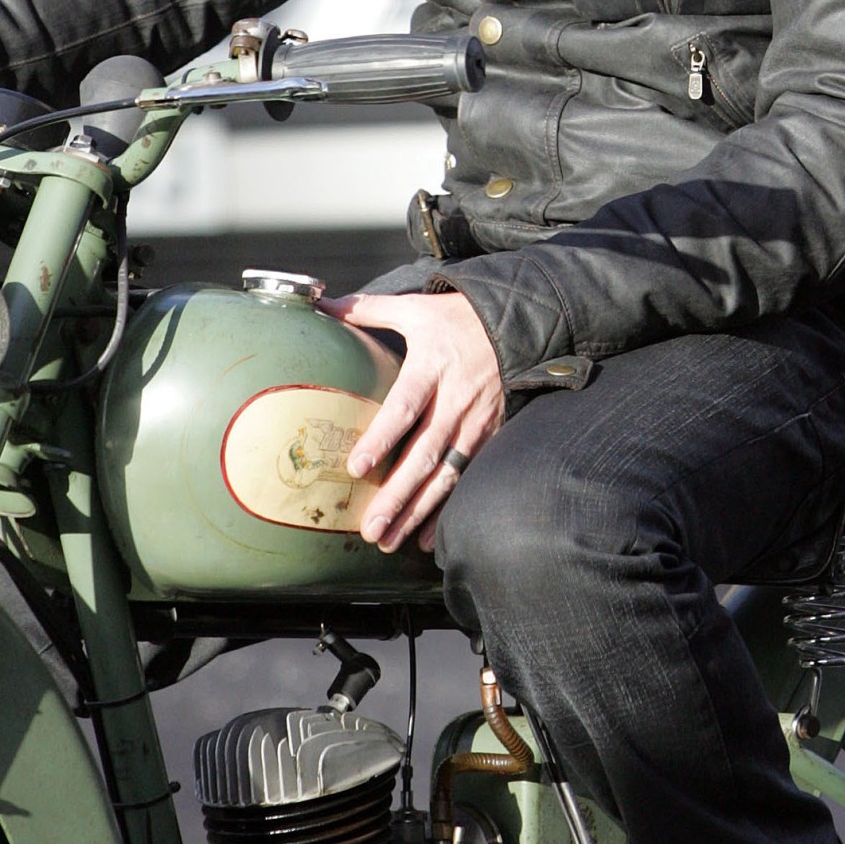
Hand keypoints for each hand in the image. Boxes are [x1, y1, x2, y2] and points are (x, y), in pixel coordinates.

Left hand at [323, 291, 503, 554]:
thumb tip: (323, 302)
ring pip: (446, 474)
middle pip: (424, 453)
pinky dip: (446, 510)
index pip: (405, 407)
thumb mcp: (417, 308)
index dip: (383, 438)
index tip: (357, 467)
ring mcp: (476, 421)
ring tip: (390, 541)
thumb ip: (369, 309)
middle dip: (398, 494)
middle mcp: (455, 399)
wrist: (521, 323)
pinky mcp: (490, 434)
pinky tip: (424, 538)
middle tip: (370, 528)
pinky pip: (467, 477)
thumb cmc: (459, 317)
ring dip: (418, 510)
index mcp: (433, 366)